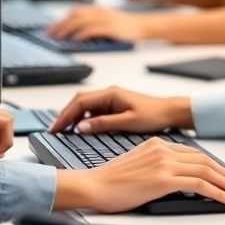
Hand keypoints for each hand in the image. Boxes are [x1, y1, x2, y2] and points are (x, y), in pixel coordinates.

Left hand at [46, 5, 148, 41]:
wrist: (142, 26)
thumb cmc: (125, 26)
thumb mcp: (107, 21)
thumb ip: (93, 24)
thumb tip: (75, 34)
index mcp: (97, 9)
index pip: (74, 12)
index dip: (60, 20)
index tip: (50, 29)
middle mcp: (99, 12)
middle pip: (74, 16)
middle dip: (59, 25)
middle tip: (49, 34)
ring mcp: (105, 19)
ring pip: (81, 22)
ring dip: (67, 29)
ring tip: (59, 37)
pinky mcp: (110, 28)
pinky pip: (93, 30)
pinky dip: (83, 34)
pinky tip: (76, 39)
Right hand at [49, 86, 192, 134]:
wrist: (169, 112)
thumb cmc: (153, 115)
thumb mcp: (128, 121)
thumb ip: (103, 123)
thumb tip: (80, 127)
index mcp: (110, 93)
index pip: (79, 103)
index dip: (64, 116)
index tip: (54, 129)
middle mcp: (108, 93)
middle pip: (78, 101)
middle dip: (65, 115)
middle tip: (54, 131)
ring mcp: (110, 98)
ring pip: (84, 105)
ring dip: (73, 117)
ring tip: (64, 132)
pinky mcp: (113, 105)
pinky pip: (93, 110)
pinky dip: (83, 118)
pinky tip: (81, 128)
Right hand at [53, 137, 224, 211]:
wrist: (91, 185)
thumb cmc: (109, 182)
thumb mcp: (137, 166)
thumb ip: (157, 166)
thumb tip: (175, 178)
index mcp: (158, 144)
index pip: (194, 154)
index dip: (213, 166)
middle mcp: (164, 149)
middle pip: (204, 160)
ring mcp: (164, 163)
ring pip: (206, 171)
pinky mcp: (163, 178)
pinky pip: (199, 185)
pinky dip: (218, 192)